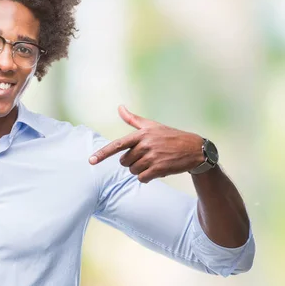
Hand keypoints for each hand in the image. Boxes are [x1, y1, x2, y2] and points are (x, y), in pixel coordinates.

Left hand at [89, 105, 204, 182]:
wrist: (194, 149)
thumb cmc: (170, 136)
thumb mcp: (152, 126)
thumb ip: (133, 119)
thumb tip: (120, 107)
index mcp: (141, 134)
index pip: (117, 145)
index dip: (102, 153)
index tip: (91, 161)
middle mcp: (145, 145)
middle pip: (124, 162)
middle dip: (132, 162)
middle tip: (146, 156)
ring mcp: (152, 157)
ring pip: (132, 171)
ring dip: (140, 170)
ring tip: (154, 162)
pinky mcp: (159, 169)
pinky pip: (142, 178)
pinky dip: (147, 177)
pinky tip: (157, 170)